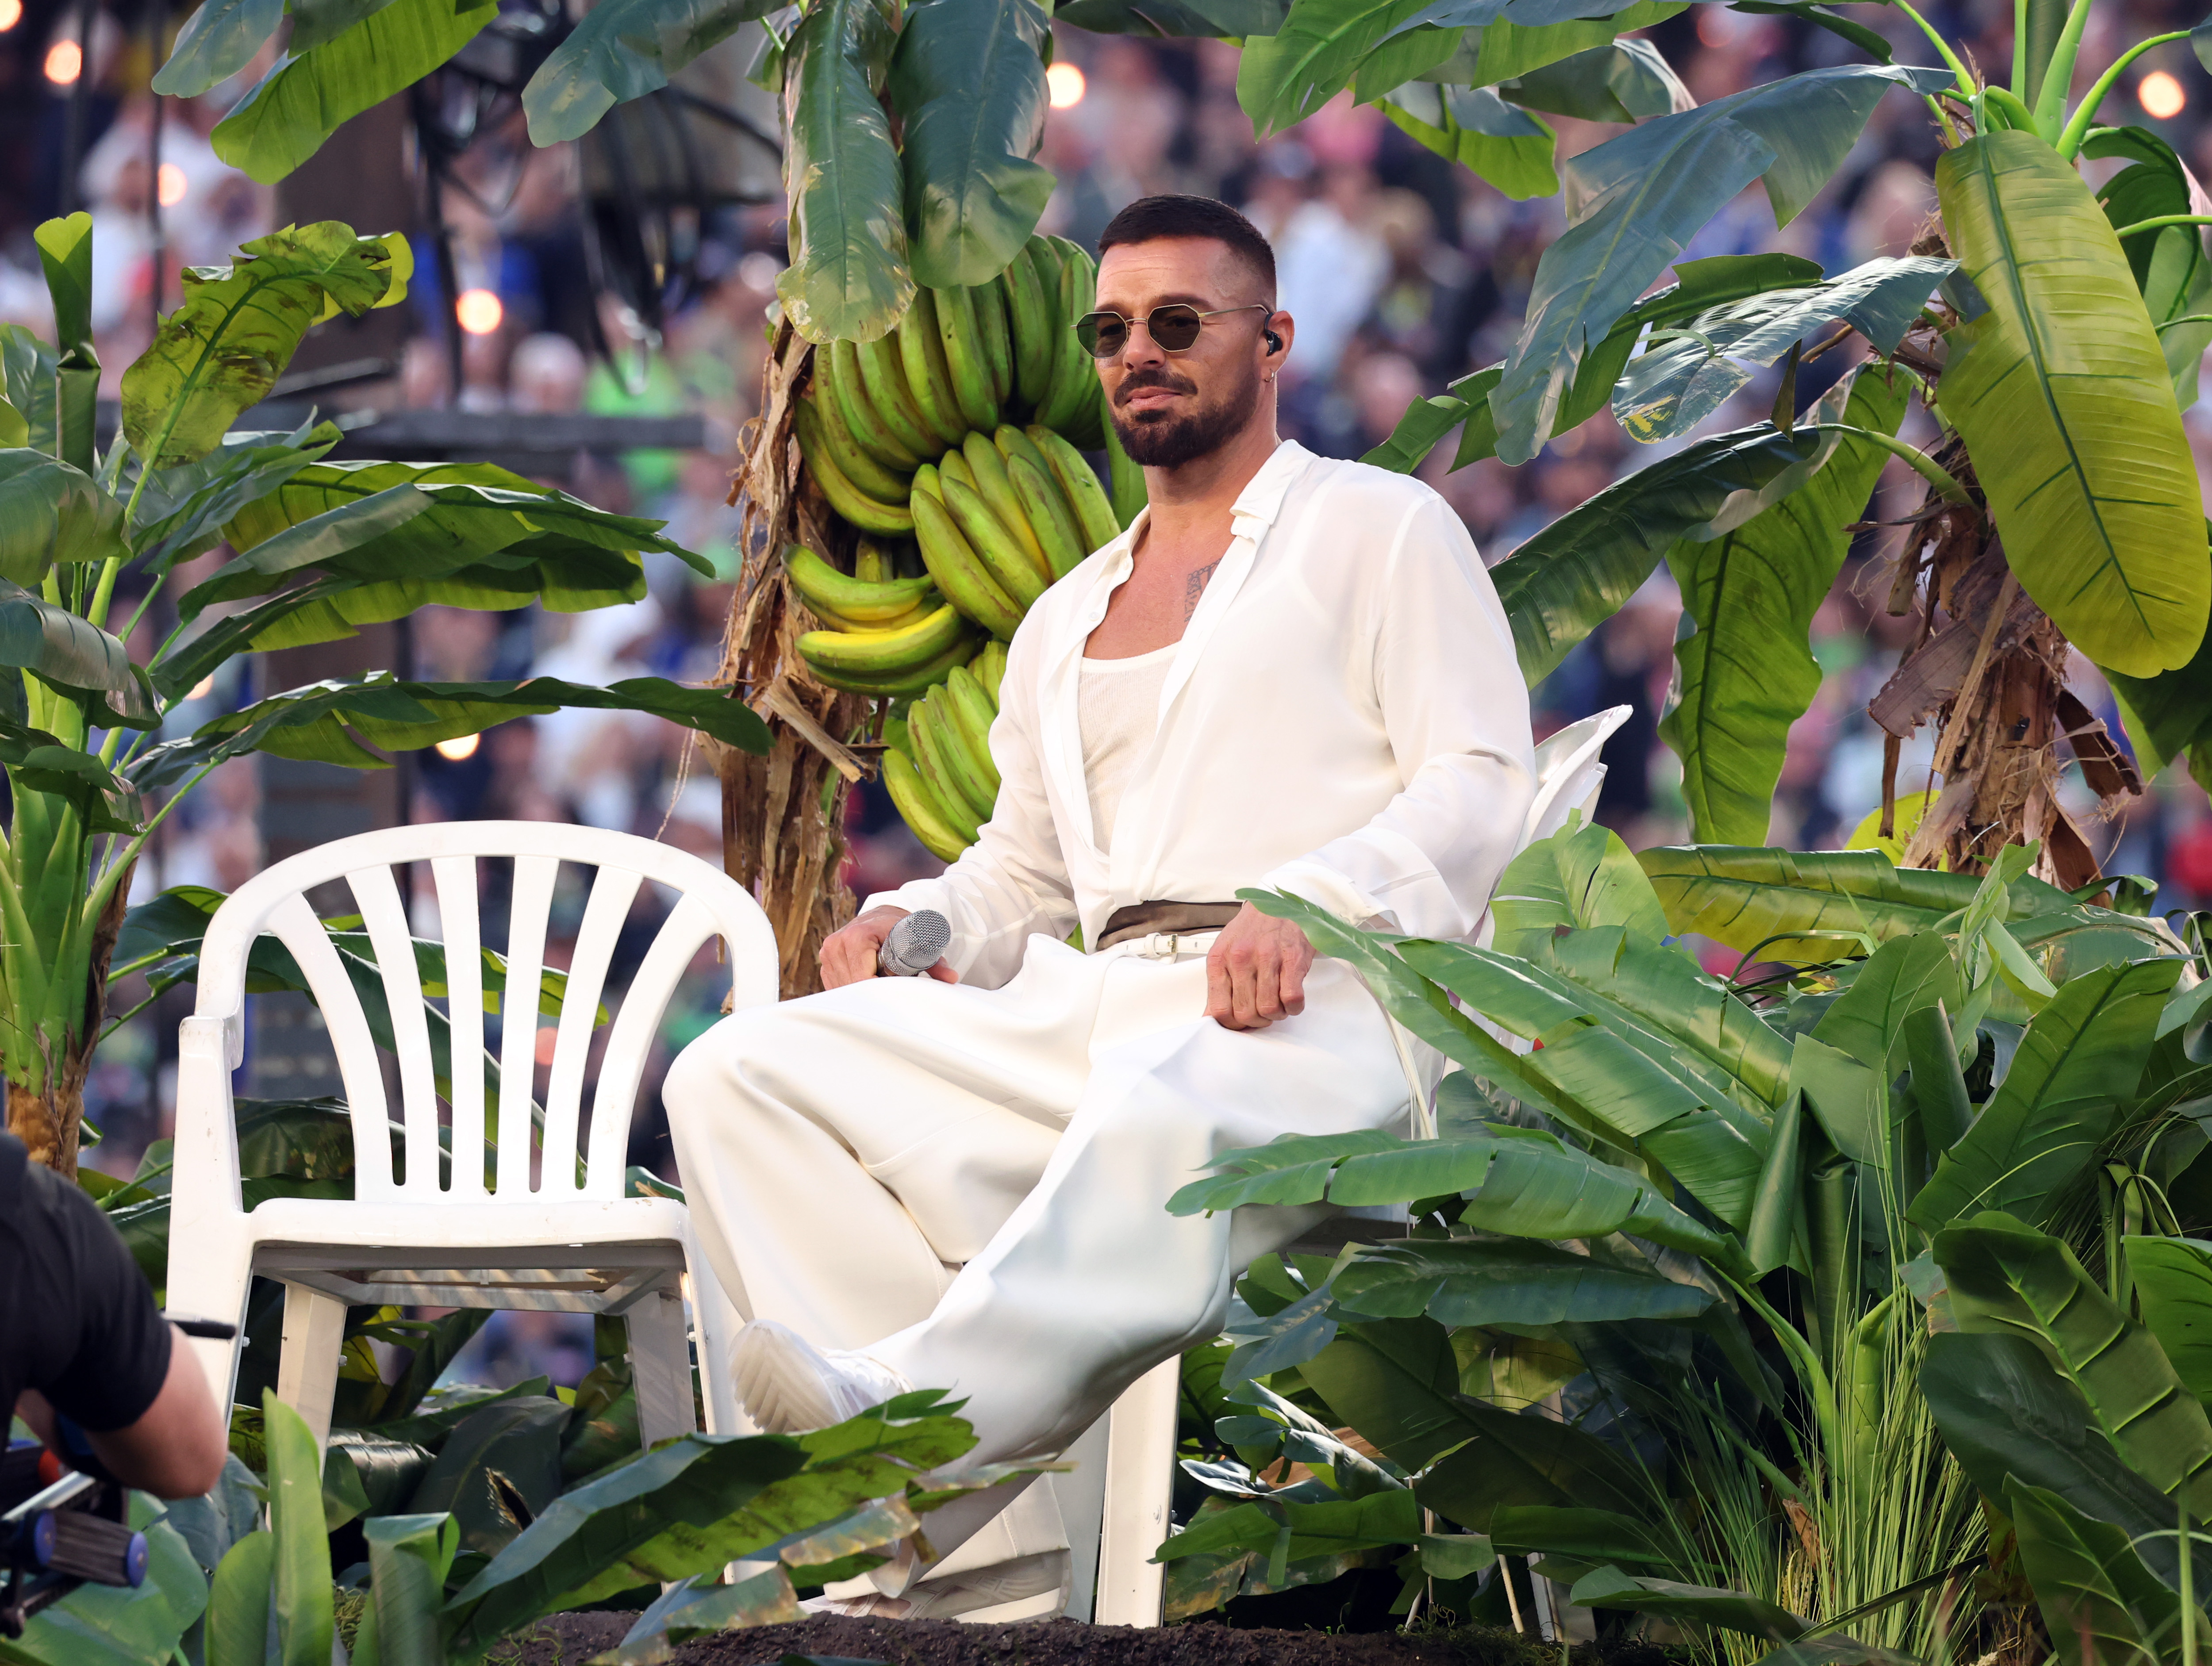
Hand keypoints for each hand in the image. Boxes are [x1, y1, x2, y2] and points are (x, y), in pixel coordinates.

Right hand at [820, 906, 958, 988]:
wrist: (882, 915)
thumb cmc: (901, 929)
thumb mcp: (919, 941)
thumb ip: (934, 962)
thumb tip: (951, 978)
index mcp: (856, 937)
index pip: (863, 979)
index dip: (880, 992)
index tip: (895, 997)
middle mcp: (837, 944)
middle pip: (852, 986)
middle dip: (872, 993)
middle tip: (891, 994)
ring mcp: (828, 953)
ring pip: (843, 989)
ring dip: (861, 991)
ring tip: (880, 983)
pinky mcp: (826, 962)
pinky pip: (836, 986)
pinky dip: (852, 989)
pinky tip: (867, 984)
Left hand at [1204, 903, 1313, 1029]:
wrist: (1278, 903)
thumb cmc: (1252, 930)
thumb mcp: (1225, 952)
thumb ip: (1217, 986)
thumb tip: (1210, 1018)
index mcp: (1219, 959)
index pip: (1219, 1010)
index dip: (1232, 1025)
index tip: (1241, 1023)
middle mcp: (1241, 958)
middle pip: (1245, 1014)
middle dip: (1256, 1021)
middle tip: (1262, 1013)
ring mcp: (1267, 958)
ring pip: (1269, 1009)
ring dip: (1276, 1014)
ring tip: (1277, 1003)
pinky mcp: (1292, 959)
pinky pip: (1292, 999)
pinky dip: (1293, 1007)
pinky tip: (1291, 999)